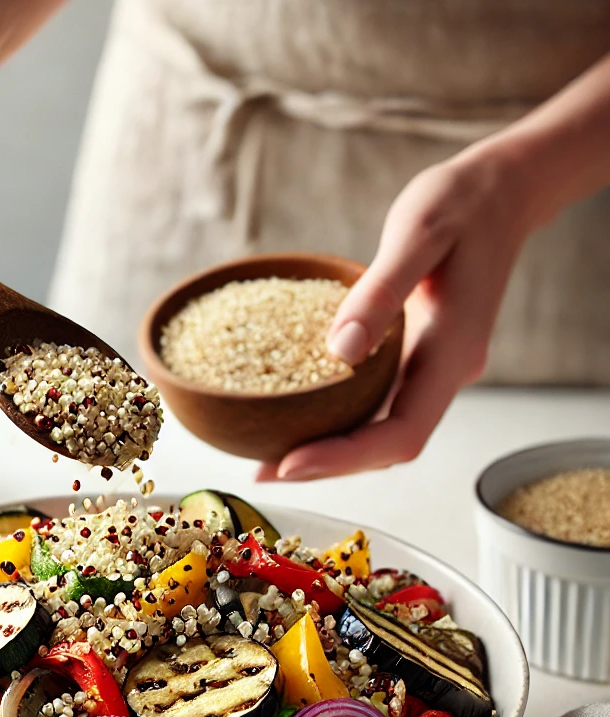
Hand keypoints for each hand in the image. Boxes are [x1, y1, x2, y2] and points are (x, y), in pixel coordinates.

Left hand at [257, 145, 530, 481]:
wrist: (502, 191)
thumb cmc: (460, 203)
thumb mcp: (418, 233)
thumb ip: (381, 292)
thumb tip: (340, 350)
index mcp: (452, 351)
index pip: (402, 433)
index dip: (345, 458)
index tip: (289, 465)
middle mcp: (447, 372)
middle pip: (389, 447)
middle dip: (328, 467)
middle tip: (264, 473)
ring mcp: (435, 369)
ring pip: (384, 432)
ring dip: (333, 452)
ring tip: (272, 457)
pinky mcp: (419, 358)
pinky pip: (380, 404)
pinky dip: (341, 420)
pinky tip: (301, 414)